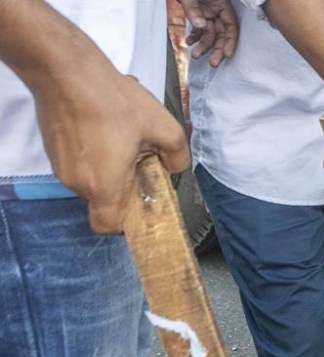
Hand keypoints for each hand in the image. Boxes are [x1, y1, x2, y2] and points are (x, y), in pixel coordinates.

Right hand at [34, 69, 188, 233]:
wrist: (65, 69)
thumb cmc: (113, 101)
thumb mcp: (163, 127)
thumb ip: (178, 156)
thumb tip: (176, 168)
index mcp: (103, 185)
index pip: (107, 226)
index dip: (123, 222)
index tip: (137, 202)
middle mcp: (76, 182)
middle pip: (102, 199)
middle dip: (122, 185)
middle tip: (137, 158)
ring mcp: (60, 164)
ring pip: (90, 177)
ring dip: (108, 164)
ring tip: (119, 135)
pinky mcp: (52, 147)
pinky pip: (78, 160)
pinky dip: (93, 151)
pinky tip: (102, 125)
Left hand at [178, 0, 238, 66]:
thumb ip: (194, 9)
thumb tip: (201, 27)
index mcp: (221, 3)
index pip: (230, 25)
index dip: (230, 41)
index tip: (227, 55)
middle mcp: (216, 9)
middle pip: (221, 32)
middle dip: (218, 48)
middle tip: (213, 64)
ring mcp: (207, 12)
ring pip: (210, 33)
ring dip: (204, 45)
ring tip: (196, 56)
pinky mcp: (197, 13)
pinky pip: (199, 29)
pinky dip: (195, 36)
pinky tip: (188, 42)